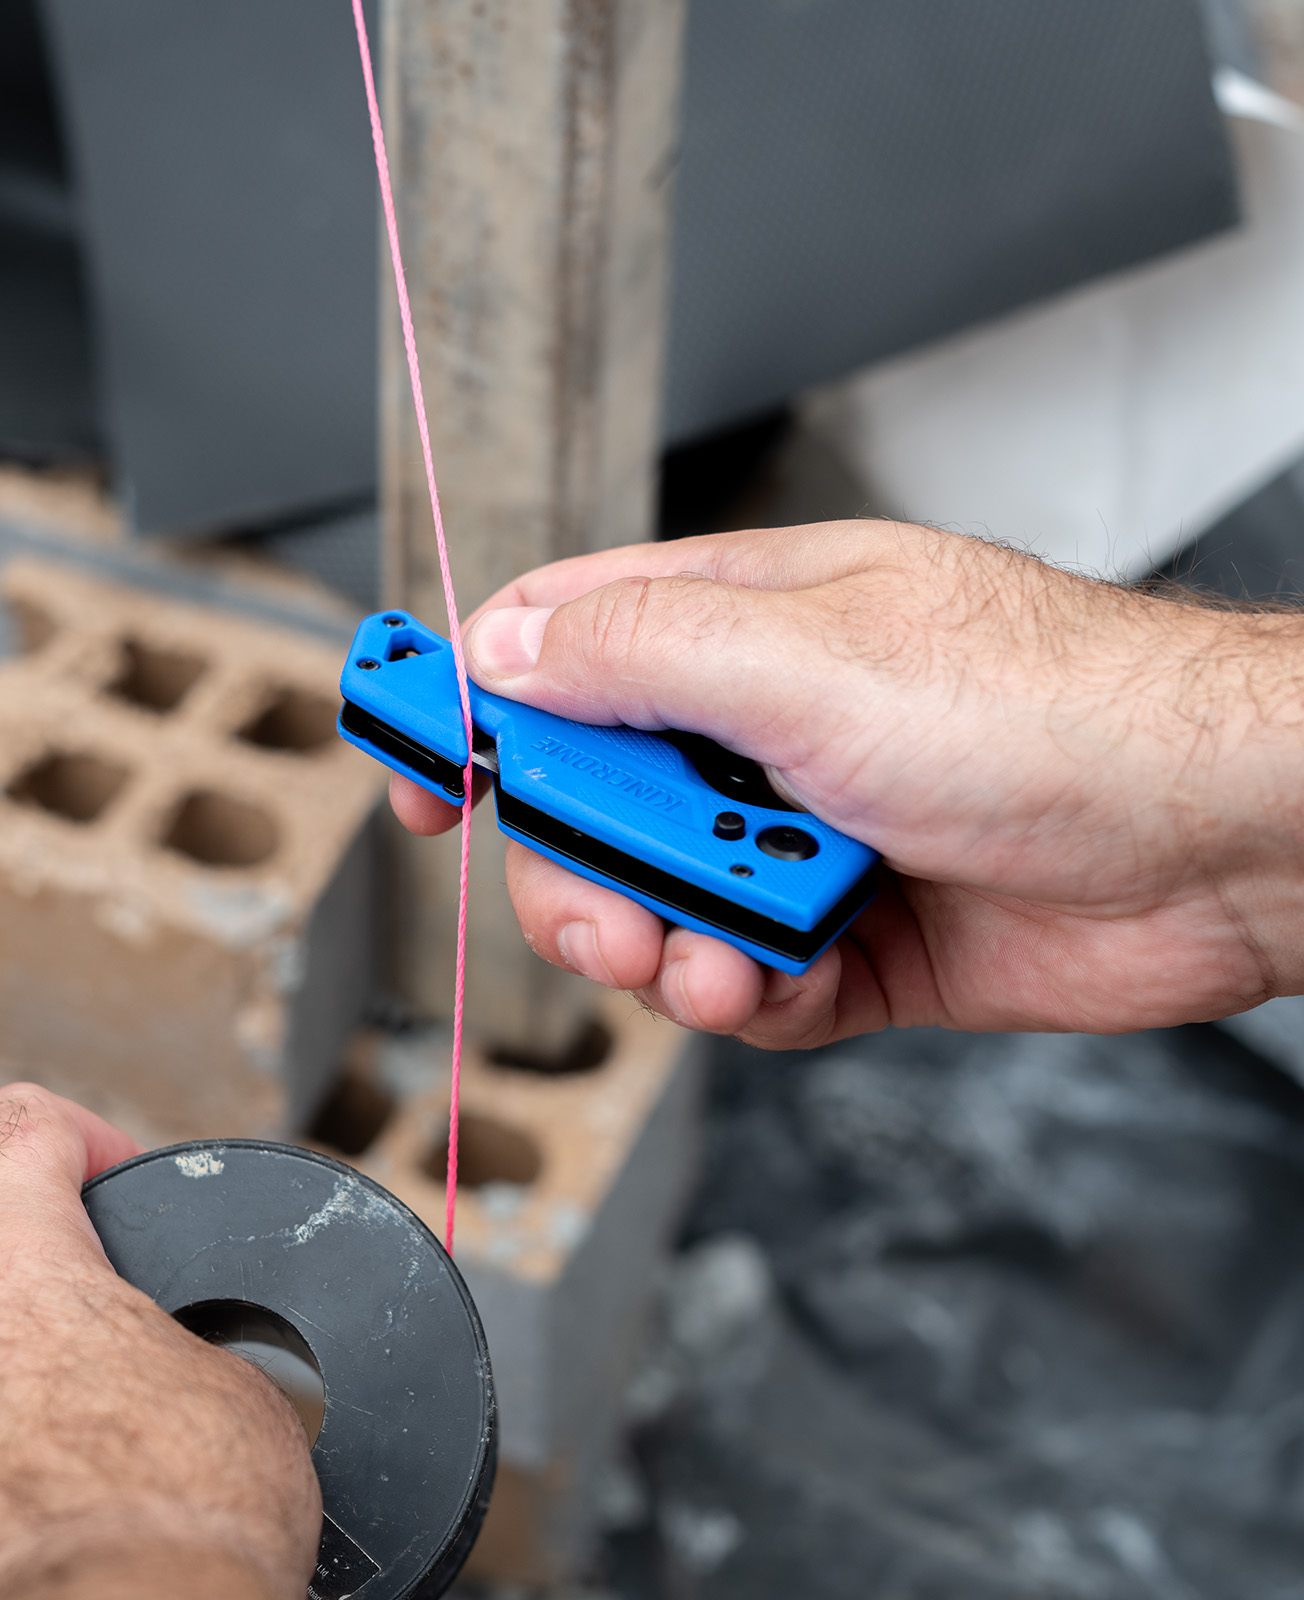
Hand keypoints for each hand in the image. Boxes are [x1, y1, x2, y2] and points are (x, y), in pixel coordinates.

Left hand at [0, 1085, 320, 1599]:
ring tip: (59, 1411)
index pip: (14, 1125)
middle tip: (85, 1304)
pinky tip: (20, 1494)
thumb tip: (187, 1373)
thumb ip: (180, 1341)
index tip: (123, 1182)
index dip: (84, 1140)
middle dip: (5, 1254)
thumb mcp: (238, 1391)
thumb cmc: (164, 1521)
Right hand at [391, 522, 1303, 1045]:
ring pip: (653, 902)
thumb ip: (637, 651)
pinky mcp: (842, 933)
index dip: (465, 703)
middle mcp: (756, 725)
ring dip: (662, 942)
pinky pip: (735, 978)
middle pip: (585, 801)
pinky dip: (740, 991)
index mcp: (738, 623)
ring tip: (716, 952)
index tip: (410, 774)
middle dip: (576, 868)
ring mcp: (795, 832)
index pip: (553, 645)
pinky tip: (777, 976)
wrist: (1214, 844)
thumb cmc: (1049, 712)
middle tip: (607, 903)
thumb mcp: (809, 658)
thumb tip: (502, 652)